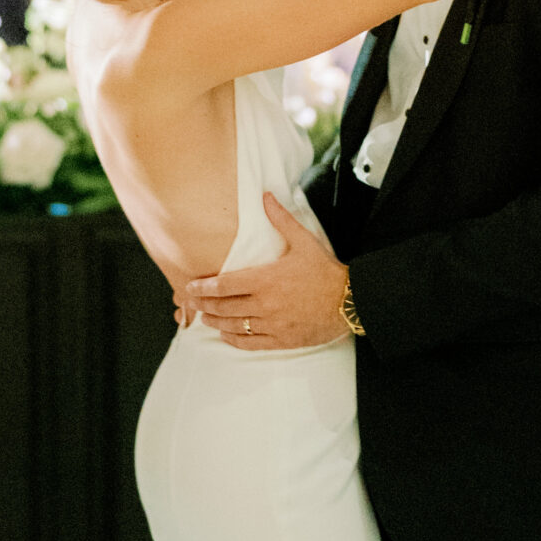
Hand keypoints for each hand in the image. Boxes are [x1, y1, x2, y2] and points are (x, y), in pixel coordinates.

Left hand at [183, 194, 349, 348]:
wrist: (349, 301)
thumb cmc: (326, 272)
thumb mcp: (304, 241)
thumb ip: (281, 219)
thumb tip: (266, 196)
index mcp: (265, 280)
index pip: (224, 285)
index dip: (203, 288)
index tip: (190, 288)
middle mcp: (264, 304)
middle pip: (223, 307)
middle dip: (203, 306)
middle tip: (191, 304)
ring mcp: (271, 325)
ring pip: (233, 326)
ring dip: (214, 322)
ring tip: (204, 318)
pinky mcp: (281, 340)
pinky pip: (249, 343)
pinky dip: (234, 340)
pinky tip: (225, 335)